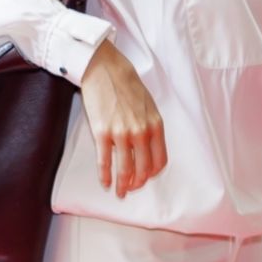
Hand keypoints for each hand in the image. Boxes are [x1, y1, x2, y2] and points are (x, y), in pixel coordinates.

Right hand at [80, 40, 168, 199]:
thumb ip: (150, 127)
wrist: (105, 69)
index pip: (159, 160)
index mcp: (155, 126)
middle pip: (143, 169)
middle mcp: (141, 132)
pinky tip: (105, 182)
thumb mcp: (149, 105)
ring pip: (125, 169)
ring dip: (123, 185)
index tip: (145, 177)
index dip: (152, 173)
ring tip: (120, 192)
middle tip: (131, 189)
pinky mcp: (102, 132)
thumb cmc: (127, 84)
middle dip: (137, 183)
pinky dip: (105, 175)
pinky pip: (105, 161)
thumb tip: (147, 146)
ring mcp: (121, 134)